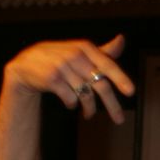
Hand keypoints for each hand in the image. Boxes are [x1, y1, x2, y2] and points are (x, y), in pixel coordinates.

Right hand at [5, 35, 134, 123]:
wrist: (27, 64)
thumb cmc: (60, 59)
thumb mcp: (81, 52)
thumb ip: (102, 51)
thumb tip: (122, 40)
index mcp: (85, 47)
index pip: (107, 64)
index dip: (120, 78)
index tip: (131, 92)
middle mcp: (75, 54)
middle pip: (100, 84)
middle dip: (111, 104)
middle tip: (120, 120)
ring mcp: (62, 66)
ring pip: (85, 95)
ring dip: (89, 108)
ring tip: (89, 114)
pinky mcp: (52, 79)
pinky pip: (70, 99)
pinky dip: (72, 105)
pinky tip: (69, 104)